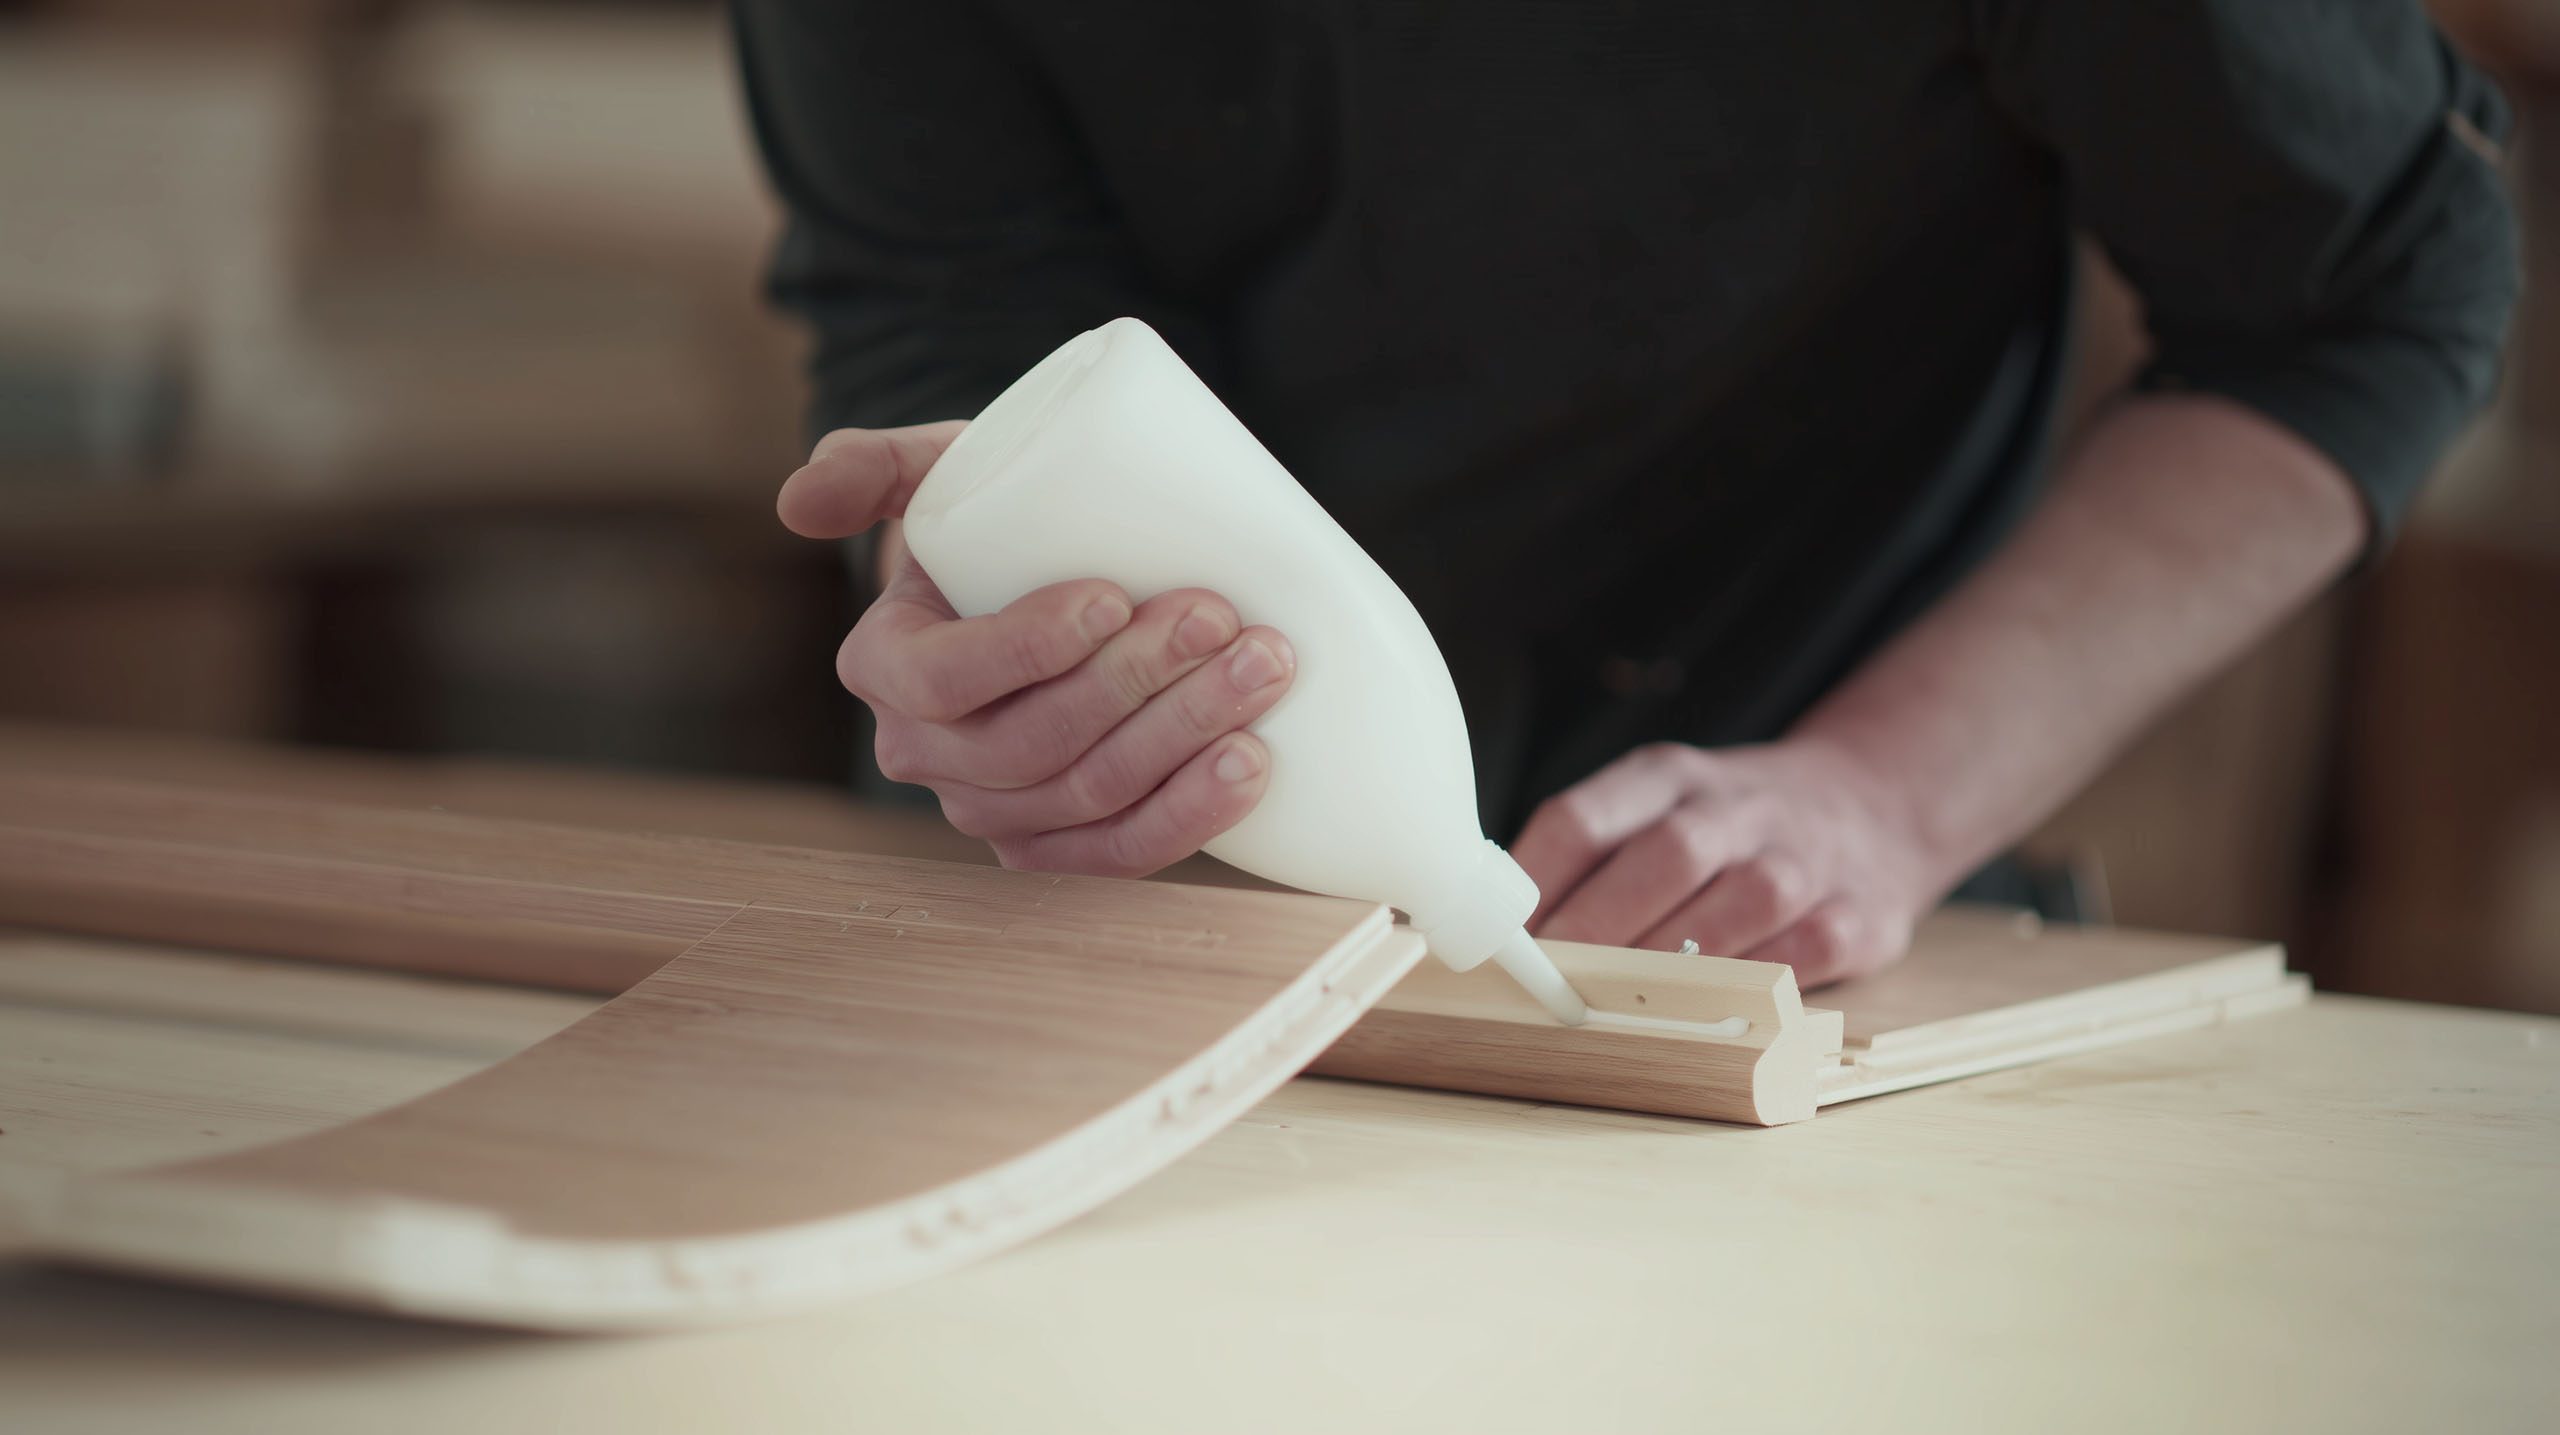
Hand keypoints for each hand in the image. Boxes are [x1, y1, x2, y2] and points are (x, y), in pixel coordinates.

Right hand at [776, 423, 1295, 875]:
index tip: (1113, 596)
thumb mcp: (937, 472)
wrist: (1052, 576)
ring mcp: (995, 811)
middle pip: (1033, 746)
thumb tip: (799, 503)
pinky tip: (1250, 764)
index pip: (944, 682)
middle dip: (1136, 686)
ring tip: (1262, 668)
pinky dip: (1191, 815)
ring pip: (1089, 797)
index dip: (1028, 650)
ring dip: (1183, 739)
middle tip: (1220, 618)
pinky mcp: (1062, 844)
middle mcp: (927, 755)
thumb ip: (873, 464)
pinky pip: (1121, 854)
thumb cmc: (998, 516)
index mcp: (884, 668)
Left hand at [1511, 740, 1939, 985]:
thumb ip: (1587, 857)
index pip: (1585, 817)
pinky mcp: (1858, 915)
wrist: (1871, 801)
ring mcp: (1804, 859)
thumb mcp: (1656, 805)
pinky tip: (1714, 1010)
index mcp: (1667, 777)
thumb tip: (1497, 932)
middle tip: (1554, 984)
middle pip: (1667, 856)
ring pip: (1742, 903)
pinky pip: (1805, 952)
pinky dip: (1758, 983)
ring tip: (1621, 1008)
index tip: (1503, 941)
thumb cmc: (1728, 825)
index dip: (1536, 884)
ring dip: (1677, 962)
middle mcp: (1738, 808)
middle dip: (1602, 926)